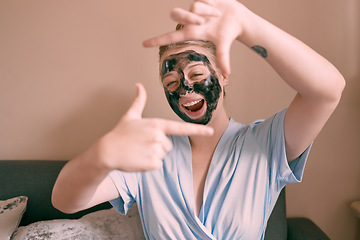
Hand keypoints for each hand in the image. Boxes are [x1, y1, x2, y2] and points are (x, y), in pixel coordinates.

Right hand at [97, 83, 213, 171]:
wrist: (107, 151)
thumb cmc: (120, 133)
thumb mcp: (130, 116)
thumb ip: (139, 101)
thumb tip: (139, 85)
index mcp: (156, 124)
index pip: (180, 128)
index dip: (198, 130)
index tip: (211, 131)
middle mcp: (159, 137)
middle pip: (168, 144)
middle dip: (157, 145)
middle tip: (142, 144)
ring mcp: (156, 150)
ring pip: (163, 155)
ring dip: (153, 155)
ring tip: (139, 151)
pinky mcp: (153, 163)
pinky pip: (158, 164)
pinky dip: (149, 164)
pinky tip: (138, 159)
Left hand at [143, 0, 248, 75]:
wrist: (238, 17)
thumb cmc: (228, 32)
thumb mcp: (224, 44)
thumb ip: (223, 58)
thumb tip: (227, 74)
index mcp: (192, 32)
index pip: (171, 37)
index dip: (157, 40)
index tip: (144, 44)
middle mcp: (190, 20)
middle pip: (175, 14)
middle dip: (188, 17)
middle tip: (203, 22)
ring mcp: (194, 8)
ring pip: (193, 6)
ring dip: (207, 12)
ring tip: (218, 15)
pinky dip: (213, 4)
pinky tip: (217, 6)